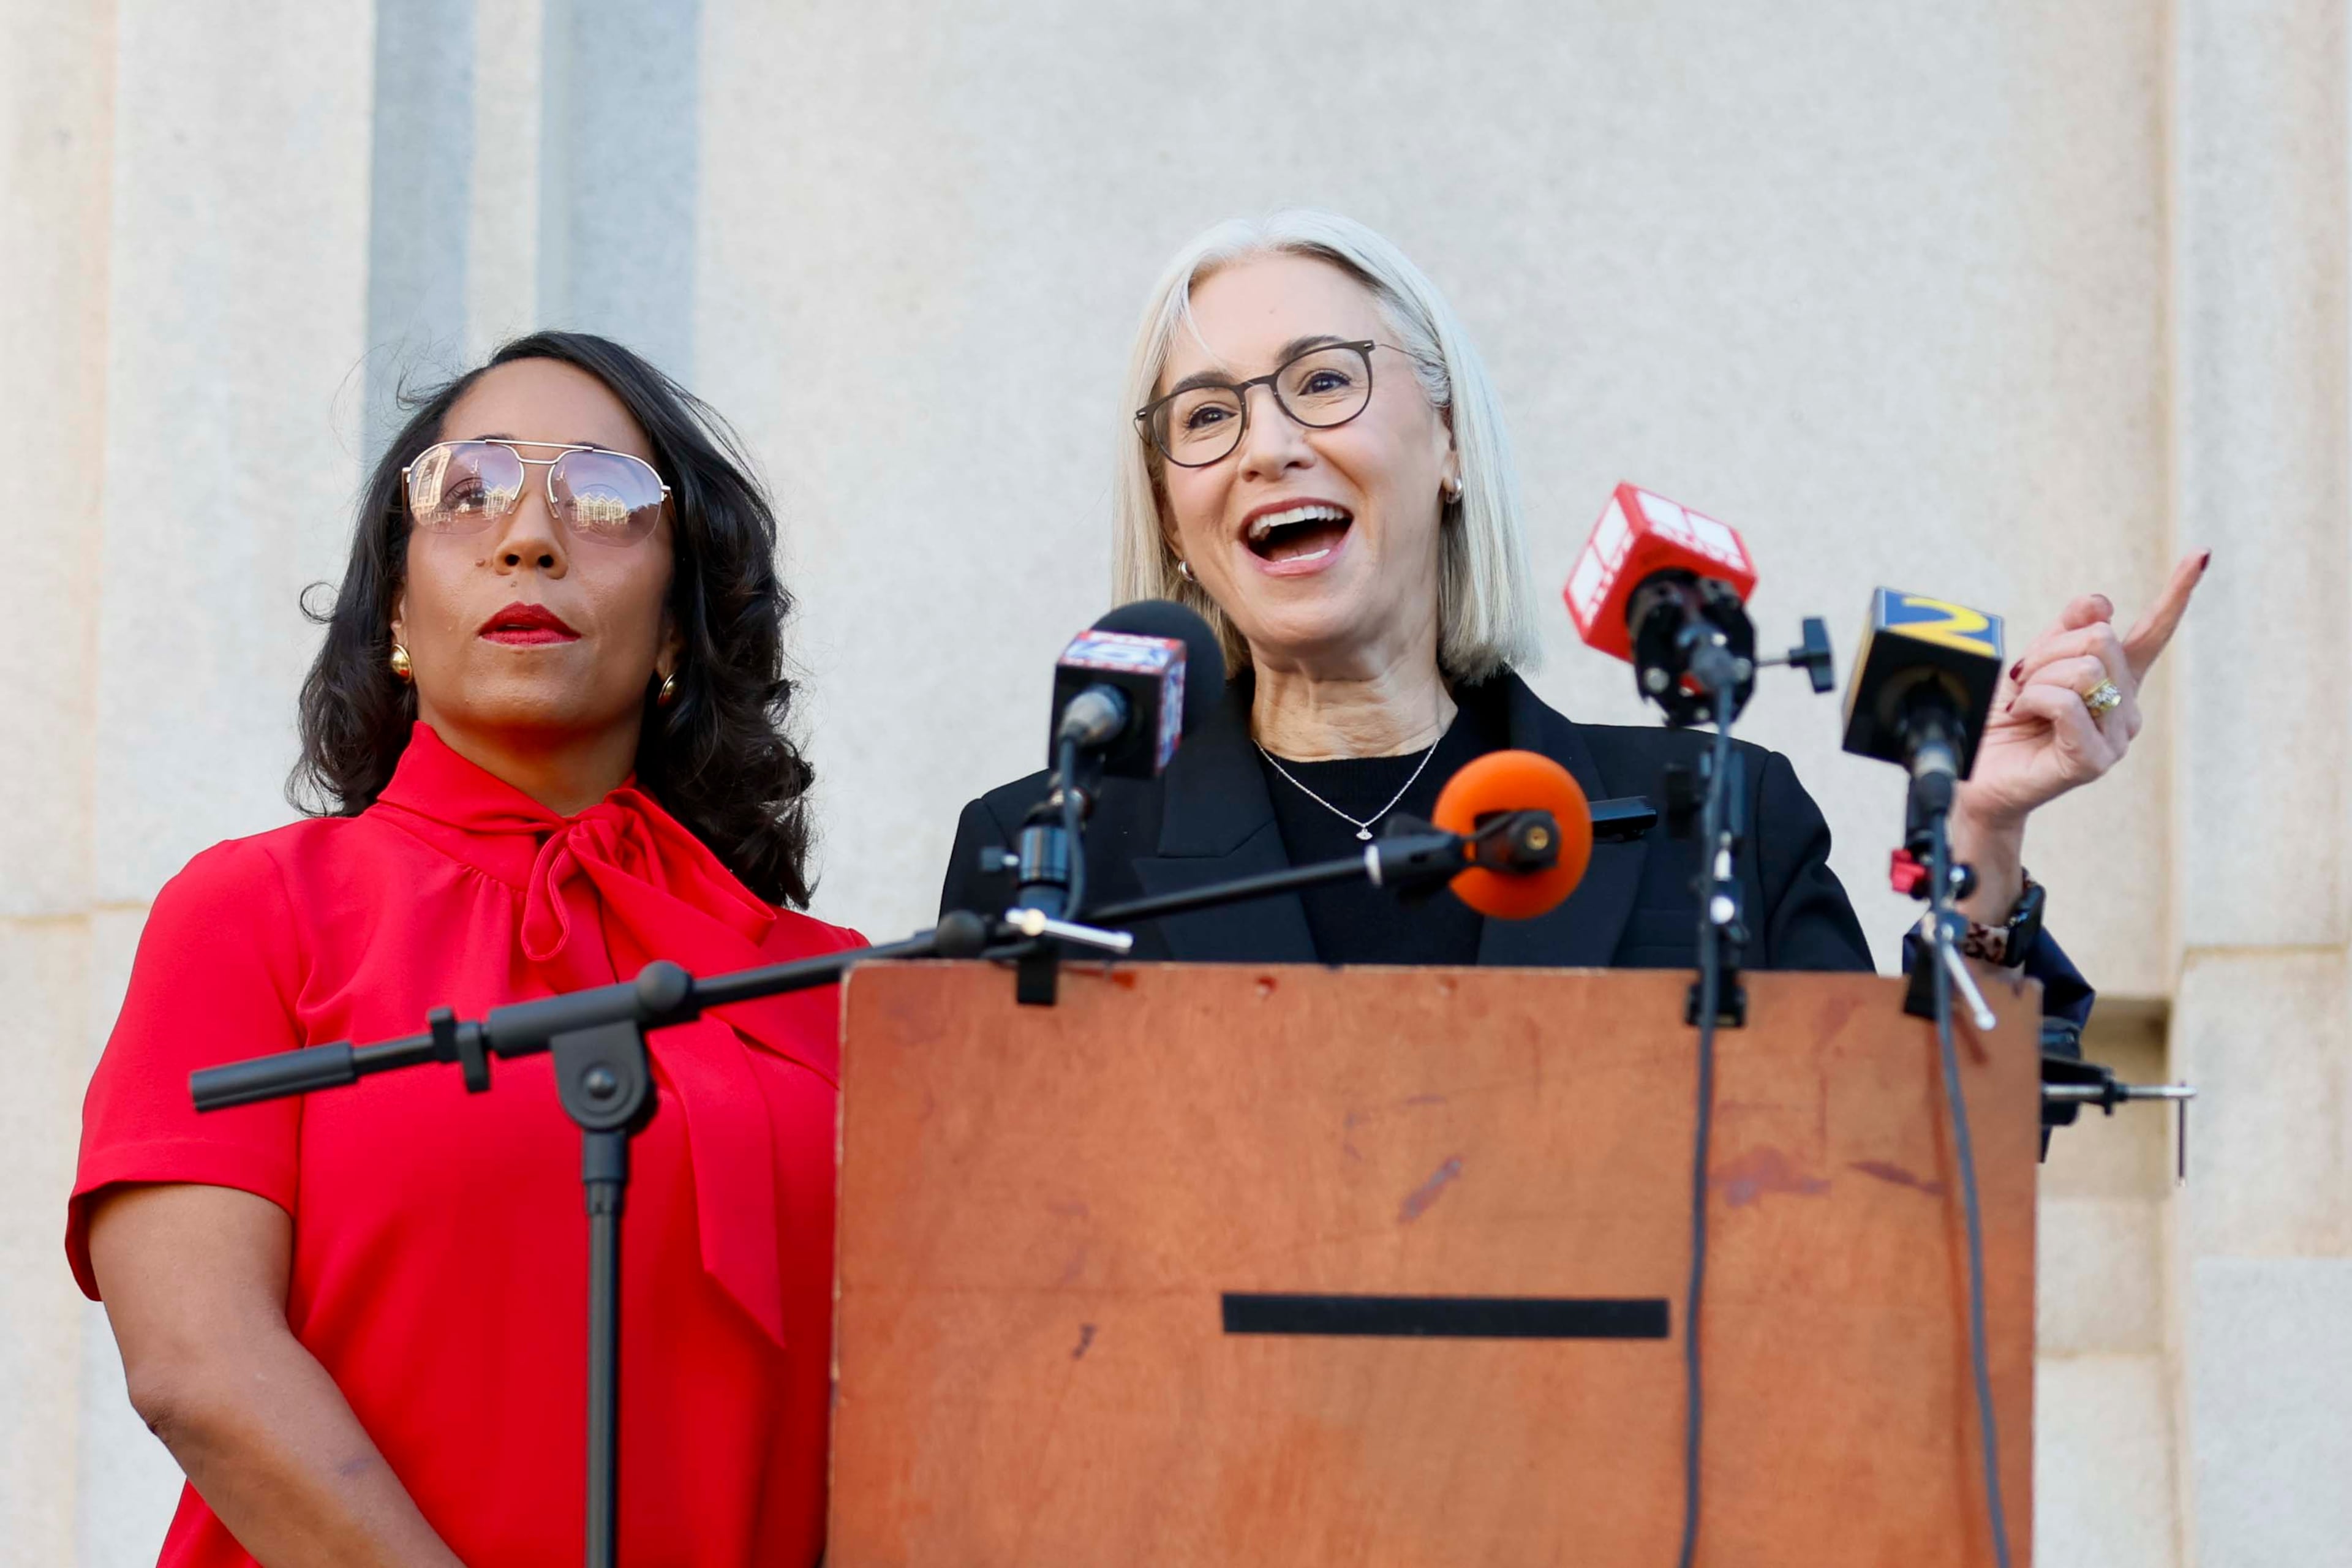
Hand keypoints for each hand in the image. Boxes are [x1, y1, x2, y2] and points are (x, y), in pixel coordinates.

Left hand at [1948, 549, 2209, 916]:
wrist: (1975, 775)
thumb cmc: (2002, 720)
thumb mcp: (2031, 665)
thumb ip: (2065, 633)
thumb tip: (2100, 603)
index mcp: (2116, 679)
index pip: (2152, 631)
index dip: (2177, 592)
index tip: (2201, 554)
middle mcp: (2126, 707)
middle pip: (2099, 640)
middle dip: (2048, 651)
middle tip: (2022, 681)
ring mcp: (2116, 737)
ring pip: (2085, 669)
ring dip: (2037, 678)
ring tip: (2021, 705)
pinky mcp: (2095, 760)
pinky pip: (2068, 703)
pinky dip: (2034, 701)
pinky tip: (2020, 717)